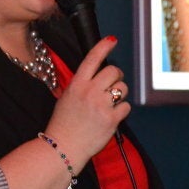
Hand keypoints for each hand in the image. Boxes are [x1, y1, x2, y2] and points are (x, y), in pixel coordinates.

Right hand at [44, 36, 129, 163]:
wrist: (62, 148)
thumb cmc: (63, 124)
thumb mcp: (66, 98)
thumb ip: (81, 85)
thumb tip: (96, 77)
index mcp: (77, 84)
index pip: (92, 59)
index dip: (103, 47)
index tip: (112, 40)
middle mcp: (90, 91)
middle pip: (114, 71)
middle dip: (117, 76)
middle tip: (113, 84)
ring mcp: (101, 105)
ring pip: (123, 88)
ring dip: (120, 94)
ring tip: (110, 104)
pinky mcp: (111, 119)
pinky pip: (126, 107)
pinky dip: (122, 111)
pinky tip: (112, 117)